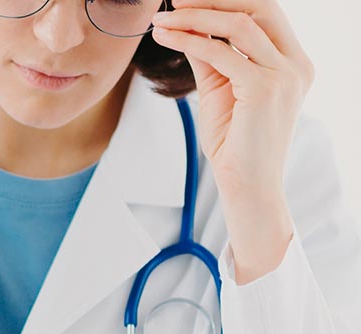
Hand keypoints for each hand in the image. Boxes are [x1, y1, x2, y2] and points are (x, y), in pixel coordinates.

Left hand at [150, 0, 314, 280]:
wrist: (246, 188)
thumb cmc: (234, 147)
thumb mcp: (221, 93)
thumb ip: (211, 59)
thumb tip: (188, 28)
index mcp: (293, 64)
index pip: (264, 14)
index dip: (227, 2)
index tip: (188, 2)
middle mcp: (296, 65)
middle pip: (258, 8)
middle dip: (214, 0)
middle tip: (175, 1)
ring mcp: (285, 75)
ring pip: (239, 25)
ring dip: (195, 18)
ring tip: (162, 20)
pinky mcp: (265, 89)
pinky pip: (223, 53)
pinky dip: (190, 41)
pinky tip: (167, 38)